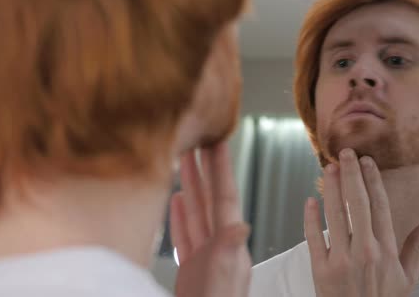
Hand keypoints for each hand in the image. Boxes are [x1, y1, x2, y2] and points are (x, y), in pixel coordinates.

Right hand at [170, 142, 251, 296]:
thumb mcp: (224, 280)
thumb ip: (230, 251)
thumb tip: (241, 224)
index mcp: (229, 243)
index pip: (225, 197)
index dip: (221, 169)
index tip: (219, 140)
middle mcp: (219, 244)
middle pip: (210, 198)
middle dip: (205, 169)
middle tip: (199, 139)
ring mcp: (205, 255)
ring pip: (197, 213)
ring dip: (192, 186)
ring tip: (184, 161)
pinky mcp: (192, 267)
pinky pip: (186, 234)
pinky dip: (181, 215)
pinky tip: (177, 200)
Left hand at [304, 148, 418, 296]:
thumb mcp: (407, 278)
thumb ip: (416, 247)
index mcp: (387, 249)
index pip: (379, 206)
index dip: (372, 180)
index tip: (367, 161)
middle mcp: (365, 251)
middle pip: (357, 203)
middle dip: (351, 174)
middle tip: (346, 153)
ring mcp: (342, 260)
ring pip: (334, 215)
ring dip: (330, 189)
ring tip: (328, 168)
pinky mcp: (321, 270)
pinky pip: (313, 238)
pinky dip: (310, 218)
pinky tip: (310, 201)